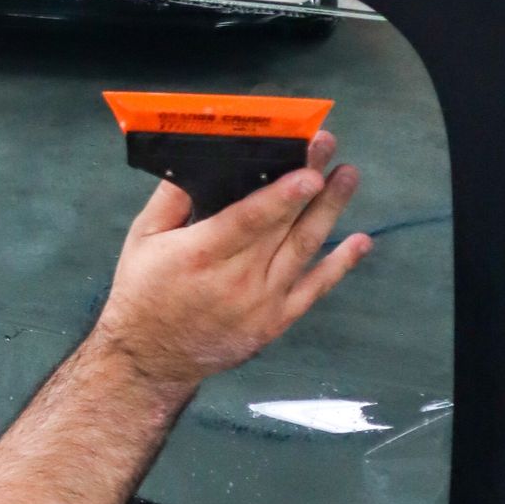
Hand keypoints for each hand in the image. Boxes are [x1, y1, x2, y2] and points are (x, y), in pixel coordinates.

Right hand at [93, 130, 369, 394]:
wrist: (151, 357)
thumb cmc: (144, 289)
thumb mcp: (143, 238)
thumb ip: (171, 199)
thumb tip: (199, 159)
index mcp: (201, 254)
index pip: (249, 220)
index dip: (282, 196)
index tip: (310, 171)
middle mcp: (238, 278)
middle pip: (283, 225)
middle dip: (311, 184)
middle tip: (328, 146)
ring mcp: (263, 302)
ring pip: (304, 249)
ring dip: (330, 211)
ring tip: (348, 176)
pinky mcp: (277, 320)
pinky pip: (315, 289)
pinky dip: (340, 265)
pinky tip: (361, 240)